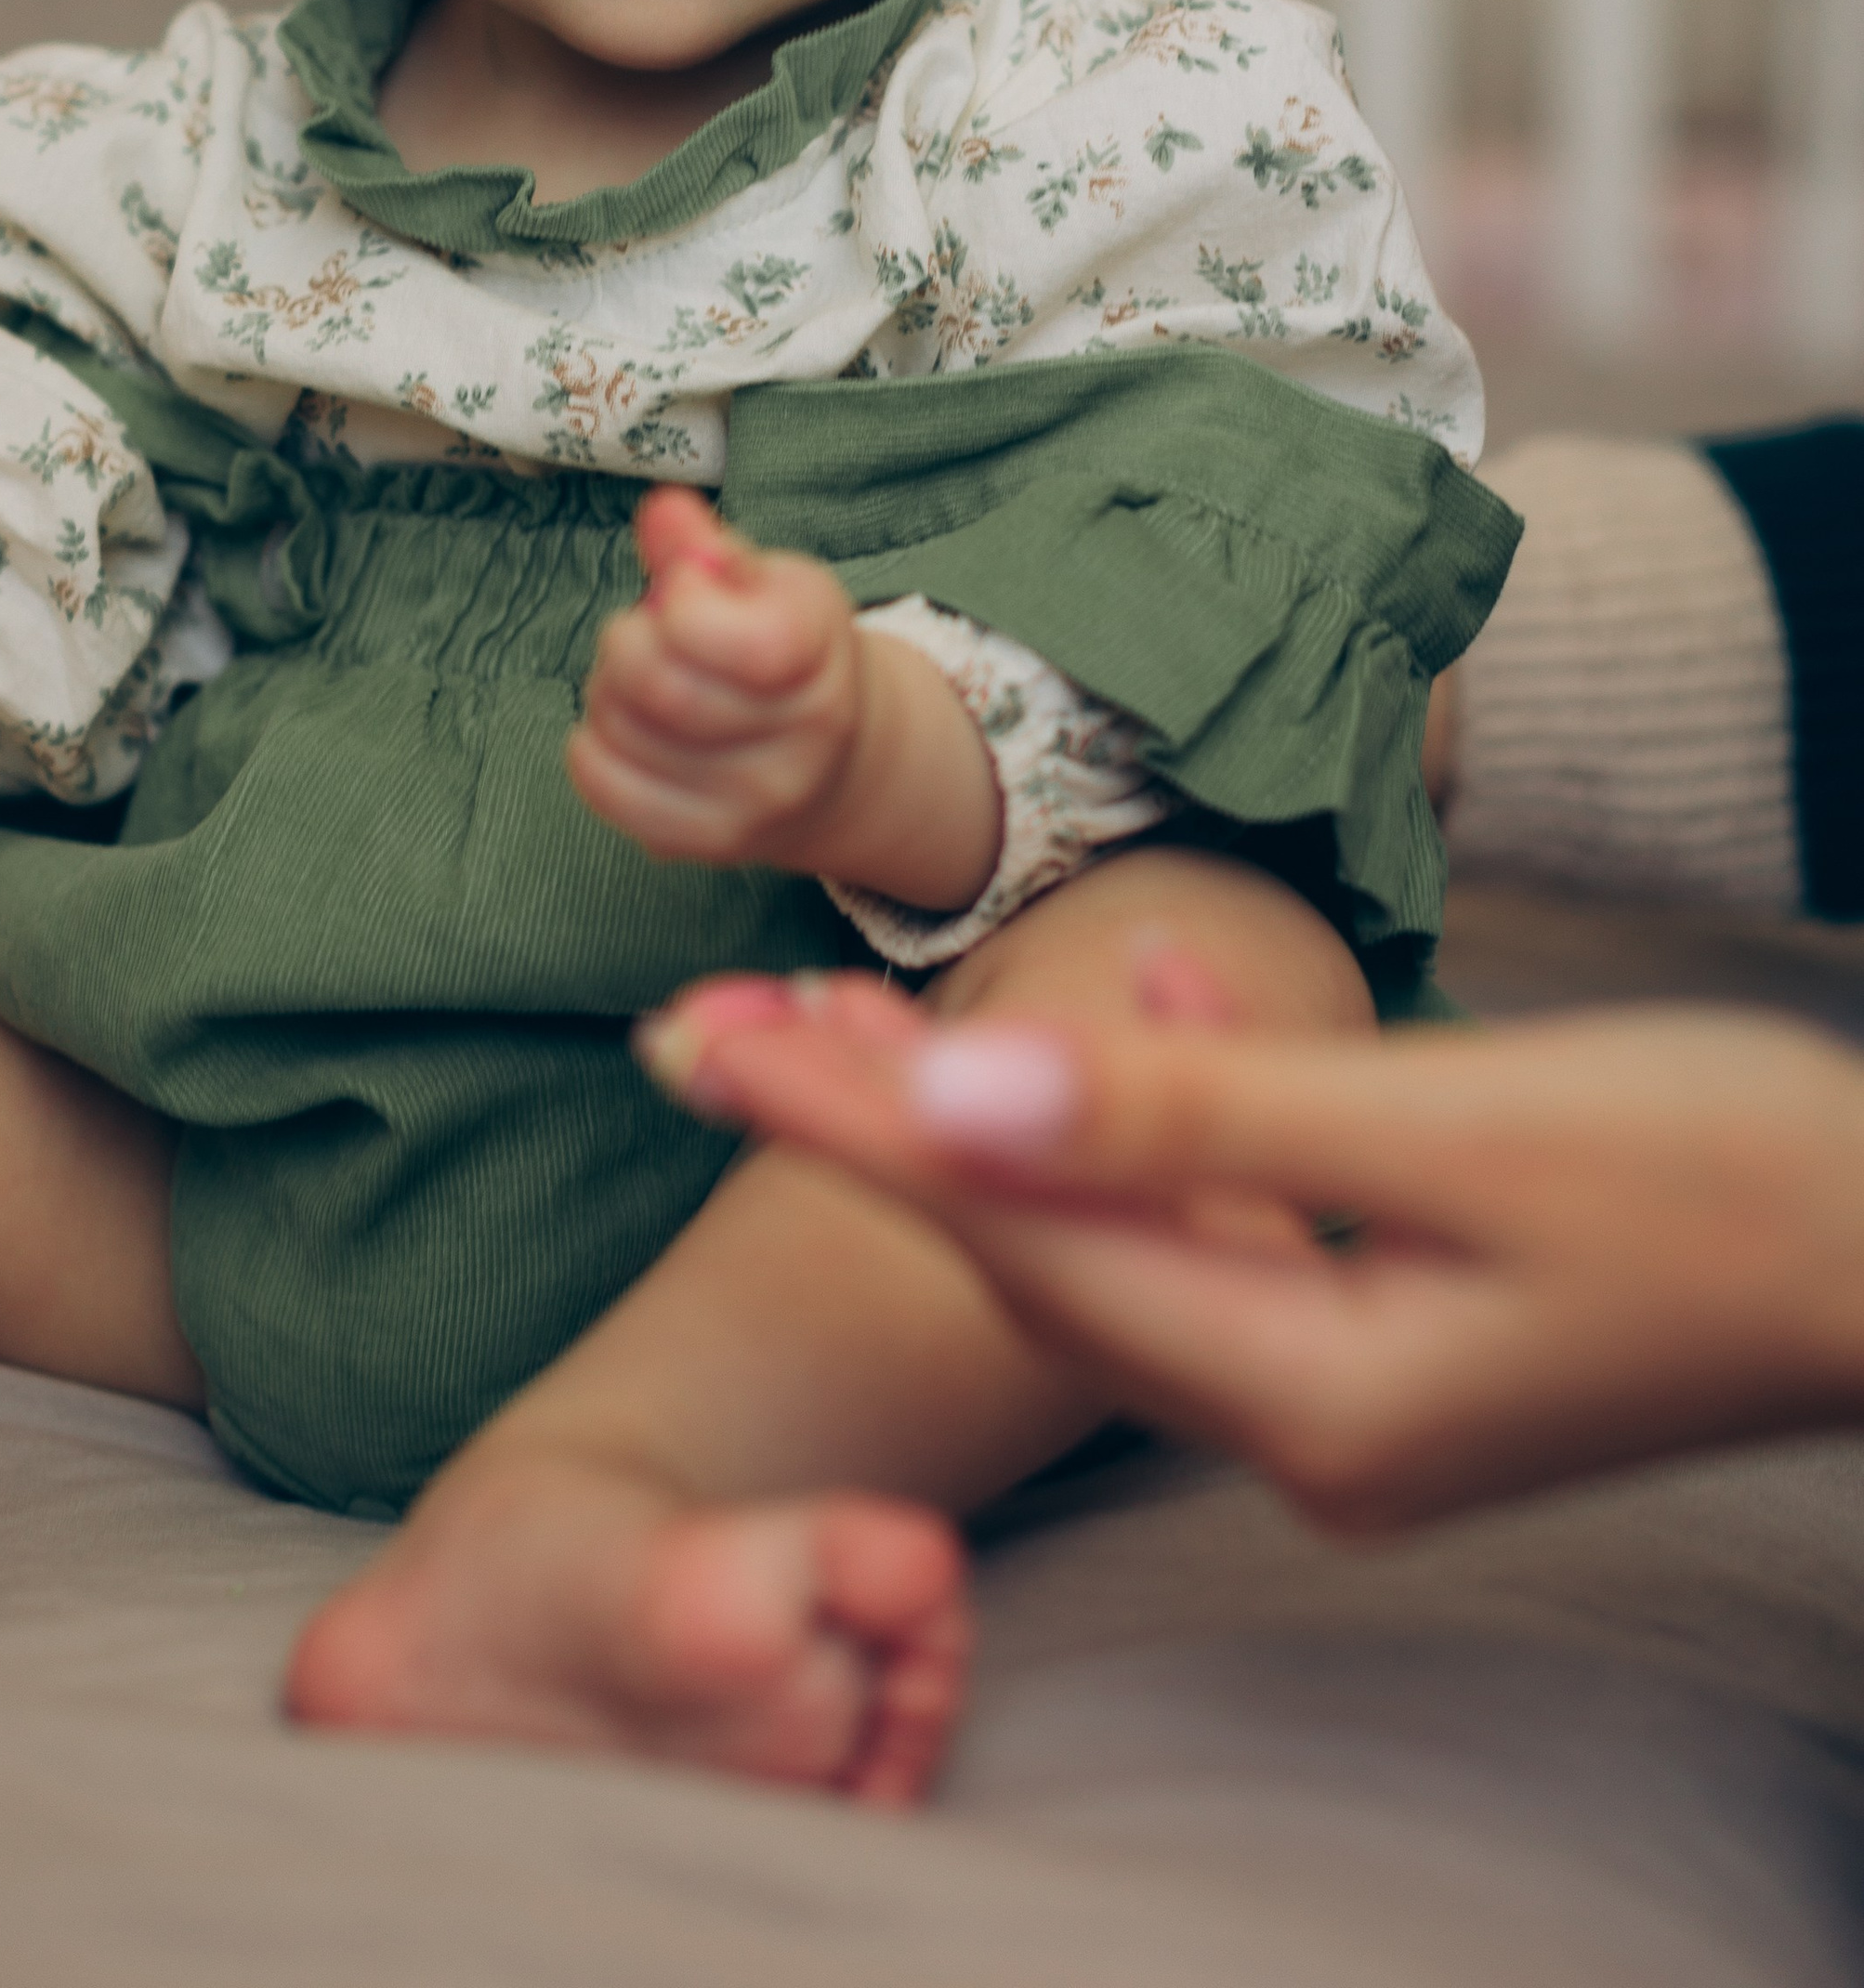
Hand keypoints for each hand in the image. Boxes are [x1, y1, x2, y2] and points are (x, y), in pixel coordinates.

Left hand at [567, 490, 1000, 906]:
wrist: (840, 766)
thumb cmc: (791, 655)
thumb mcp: (769, 583)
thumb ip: (706, 547)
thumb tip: (661, 512)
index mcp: (819, 653)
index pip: (713, 629)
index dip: (679, 596)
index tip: (690, 592)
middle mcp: (801, 740)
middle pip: (655, 683)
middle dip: (629, 640)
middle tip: (650, 634)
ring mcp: (755, 801)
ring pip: (621, 730)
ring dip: (608, 691)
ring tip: (645, 683)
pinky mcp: (708, 843)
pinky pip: (605, 785)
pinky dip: (593, 746)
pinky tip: (627, 729)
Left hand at [637, 972, 1863, 1530]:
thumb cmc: (1727, 1175)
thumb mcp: (1461, 1129)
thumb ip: (1204, 1122)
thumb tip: (960, 1105)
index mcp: (1310, 1395)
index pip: (1016, 1237)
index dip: (849, 1125)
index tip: (701, 1037)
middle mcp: (1309, 1426)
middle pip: (1038, 1253)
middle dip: (872, 1129)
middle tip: (707, 1026)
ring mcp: (1357, 1397)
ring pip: (1118, 1239)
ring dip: (993, 1122)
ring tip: (847, 1011)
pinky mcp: (1403, 1340)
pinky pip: (1232, 1233)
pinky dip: (1168, 1123)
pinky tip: (1163, 1001)